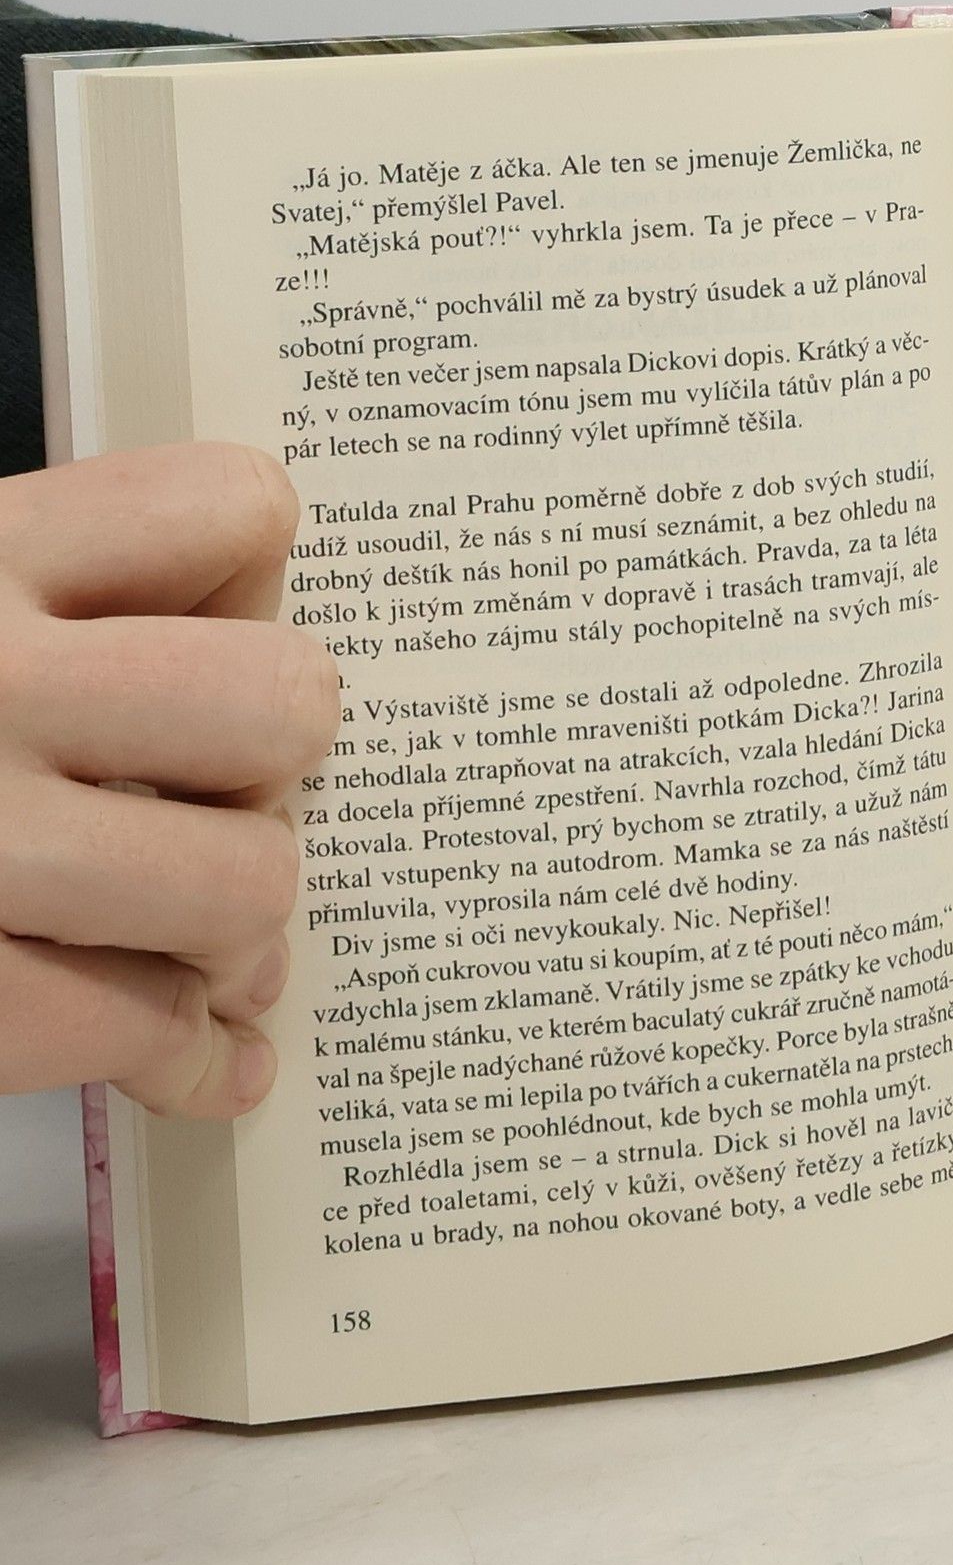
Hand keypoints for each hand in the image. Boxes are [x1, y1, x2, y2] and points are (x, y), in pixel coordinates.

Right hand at [0, 444, 338, 1113]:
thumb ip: (57, 611)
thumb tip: (264, 716)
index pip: (236, 504)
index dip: (247, 576)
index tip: (203, 626)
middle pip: (284, 701)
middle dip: (273, 763)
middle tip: (207, 796)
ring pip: (246, 880)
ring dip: (232, 925)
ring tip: (188, 937)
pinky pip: (144, 1027)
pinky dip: (181, 1058)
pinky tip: (184, 1060)